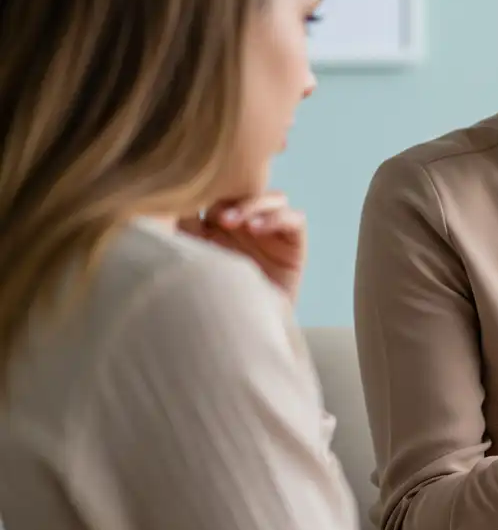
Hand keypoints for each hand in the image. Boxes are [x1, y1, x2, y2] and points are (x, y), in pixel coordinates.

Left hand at [178, 191, 306, 303]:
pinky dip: (277, 217)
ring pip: (272, 198)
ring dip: (251, 204)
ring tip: (232, 222)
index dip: (208, 191)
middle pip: (246, 190)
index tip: (191, 200)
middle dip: (230, 196)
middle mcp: (244, 227)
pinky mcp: (293, 245)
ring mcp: (271, 234)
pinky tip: (257, 230)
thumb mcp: (190, 259)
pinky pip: (295, 217)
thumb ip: (181, 229)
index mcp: (214, 227)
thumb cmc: (207, 301)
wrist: (239, 338)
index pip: (217, 193)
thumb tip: (170, 199)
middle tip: (213, 213)